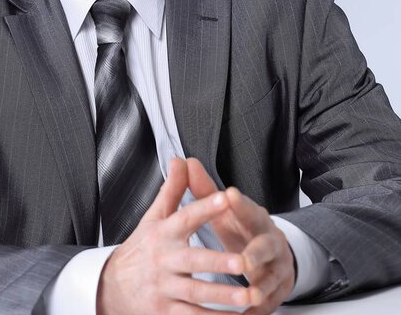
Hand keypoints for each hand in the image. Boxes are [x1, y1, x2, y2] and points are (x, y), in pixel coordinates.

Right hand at [97, 158, 253, 314]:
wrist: (111, 288)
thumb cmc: (141, 249)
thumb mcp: (153, 218)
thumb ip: (173, 191)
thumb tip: (181, 160)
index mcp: (163, 233)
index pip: (185, 217)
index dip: (205, 207)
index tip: (227, 198)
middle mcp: (163, 260)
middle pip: (193, 261)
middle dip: (218, 262)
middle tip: (243, 261)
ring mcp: (164, 289)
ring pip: (196, 294)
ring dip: (224, 296)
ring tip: (250, 295)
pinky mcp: (165, 313)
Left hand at [187, 158, 295, 314]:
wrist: (274, 254)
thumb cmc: (242, 229)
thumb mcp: (226, 209)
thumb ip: (205, 189)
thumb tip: (185, 161)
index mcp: (255, 218)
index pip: (248, 208)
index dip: (240, 203)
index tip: (229, 195)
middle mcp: (270, 242)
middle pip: (265, 247)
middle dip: (255, 254)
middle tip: (242, 260)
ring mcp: (277, 268)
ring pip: (271, 278)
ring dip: (260, 287)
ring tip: (249, 296)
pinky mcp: (277, 291)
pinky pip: (269, 303)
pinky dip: (259, 311)